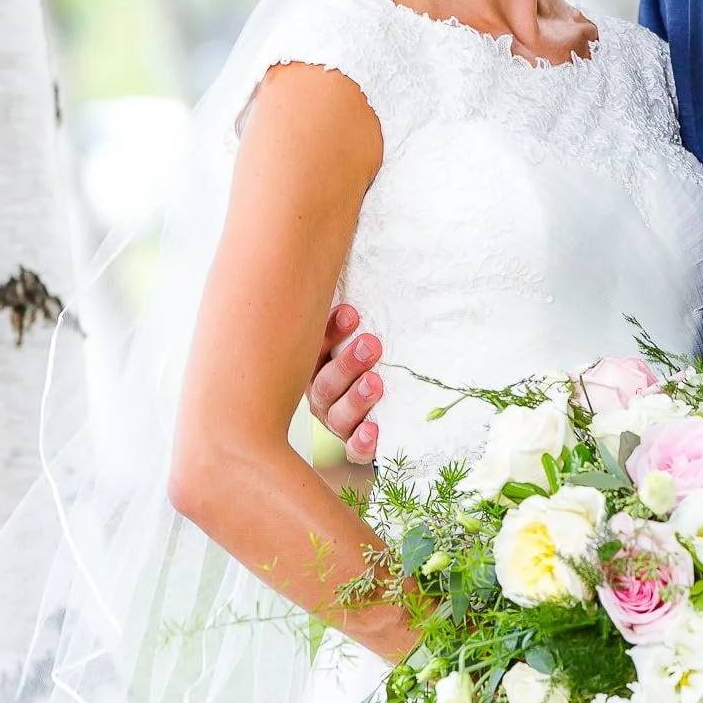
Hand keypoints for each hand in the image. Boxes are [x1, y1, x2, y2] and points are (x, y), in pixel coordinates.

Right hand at [307, 304, 382, 464]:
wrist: (388, 403)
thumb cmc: (373, 353)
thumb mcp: (364, 331)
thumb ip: (356, 312)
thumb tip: (353, 253)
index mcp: (315, 363)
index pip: (315, 348)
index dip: (330, 331)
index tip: (352, 313)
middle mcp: (320, 393)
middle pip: (324, 383)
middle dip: (347, 362)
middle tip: (371, 344)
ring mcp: (335, 420)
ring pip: (336, 414)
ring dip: (356, 397)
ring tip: (376, 382)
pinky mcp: (354, 443)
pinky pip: (353, 449)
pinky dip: (362, 442)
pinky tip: (374, 431)